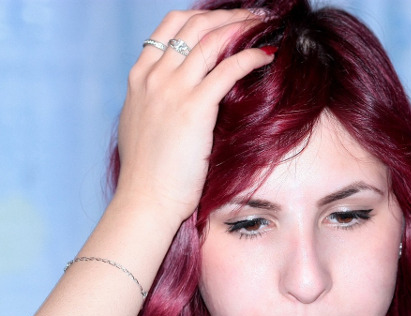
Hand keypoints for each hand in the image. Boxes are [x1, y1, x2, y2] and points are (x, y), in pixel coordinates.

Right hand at [115, 9, 273, 230]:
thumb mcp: (143, 126)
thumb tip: (174, 99)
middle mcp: (154, 76)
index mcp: (140, 78)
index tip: (226, 19)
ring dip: (243, 27)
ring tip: (265, 26)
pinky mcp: (194, 108)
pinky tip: (267, 55)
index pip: (171, 26)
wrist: (146, 199)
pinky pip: (227, 69)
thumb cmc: (149, 173)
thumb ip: (155, 103)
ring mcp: (172, 89)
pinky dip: (250, 56)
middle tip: (255, 16)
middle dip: (228, 15)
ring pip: (211, 39)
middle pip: (193, 24)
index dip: (202, 16)